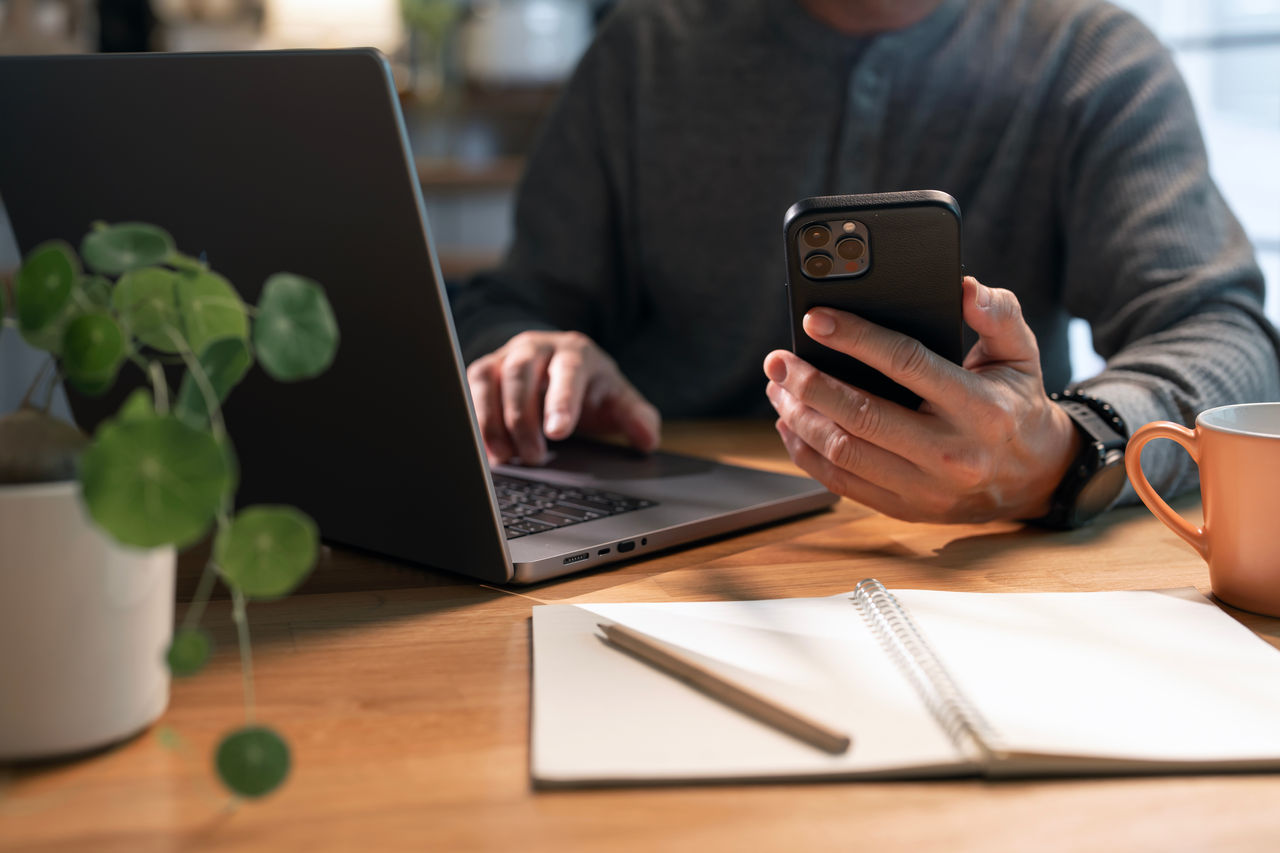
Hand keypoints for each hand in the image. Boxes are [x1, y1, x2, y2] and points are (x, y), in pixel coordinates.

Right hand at [466, 330, 660, 465]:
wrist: (559, 367)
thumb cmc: (590, 389)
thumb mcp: (617, 400)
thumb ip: (637, 418)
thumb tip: (647, 439)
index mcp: (575, 352)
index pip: (567, 371)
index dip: (561, 401)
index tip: (558, 432)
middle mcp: (536, 347)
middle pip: (521, 373)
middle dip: (523, 418)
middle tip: (534, 457)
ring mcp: (506, 356)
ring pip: (489, 380)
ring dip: (493, 422)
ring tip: (507, 458)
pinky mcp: (483, 371)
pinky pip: (470, 391)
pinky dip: (475, 422)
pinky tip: (486, 450)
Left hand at [762, 276, 1080, 522]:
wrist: (1038, 478)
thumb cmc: (1017, 404)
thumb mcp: (1020, 354)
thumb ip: (997, 313)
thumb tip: (962, 285)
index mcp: (979, 407)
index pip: (907, 363)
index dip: (855, 338)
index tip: (814, 319)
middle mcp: (951, 452)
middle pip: (862, 415)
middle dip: (809, 383)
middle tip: (778, 360)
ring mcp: (926, 488)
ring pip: (844, 452)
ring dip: (801, 417)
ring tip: (779, 388)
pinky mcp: (906, 510)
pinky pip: (842, 483)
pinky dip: (807, 454)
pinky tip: (790, 425)